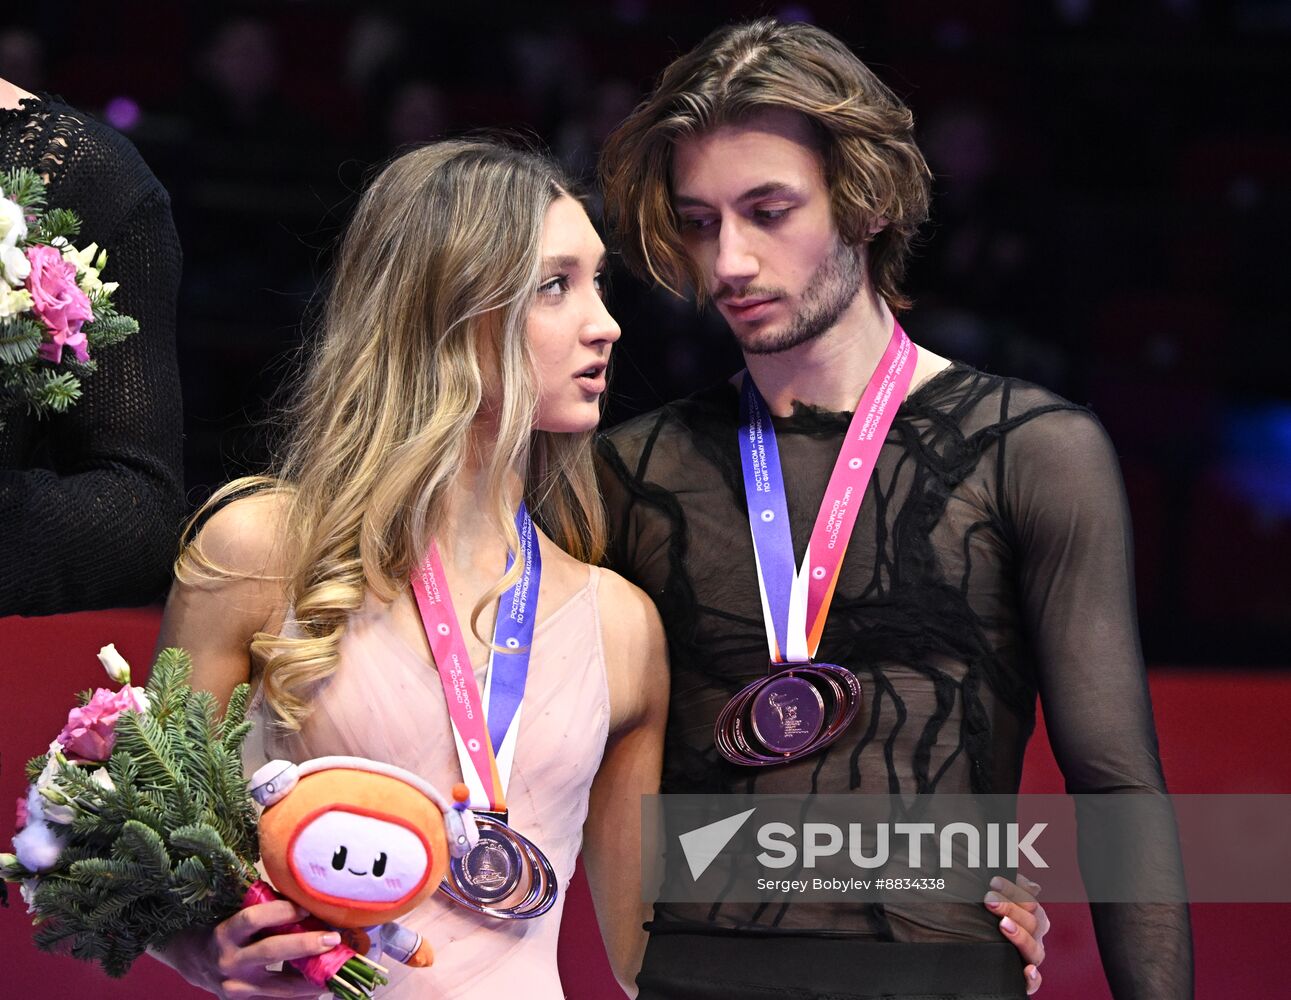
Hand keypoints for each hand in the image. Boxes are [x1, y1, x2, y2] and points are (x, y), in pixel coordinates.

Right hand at [157, 899, 339, 997]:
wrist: (194, 962)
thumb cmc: (223, 931)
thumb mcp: (235, 917)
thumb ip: (264, 913)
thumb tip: (307, 902)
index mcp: (225, 934)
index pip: (253, 919)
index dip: (281, 911)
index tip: (307, 907)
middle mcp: (229, 962)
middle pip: (271, 951)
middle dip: (305, 944)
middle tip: (332, 938)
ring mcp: (237, 988)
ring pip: (280, 987)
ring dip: (311, 978)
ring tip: (336, 969)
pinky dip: (301, 994)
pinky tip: (320, 986)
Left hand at [983, 873, 1048, 994]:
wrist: (962, 947)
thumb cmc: (980, 915)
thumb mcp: (992, 898)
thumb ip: (1010, 886)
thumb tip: (1034, 887)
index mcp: (1029, 916)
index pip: (1031, 902)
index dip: (1014, 891)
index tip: (993, 881)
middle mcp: (1032, 936)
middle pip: (1032, 922)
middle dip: (1011, 908)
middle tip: (989, 899)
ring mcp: (1028, 957)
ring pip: (1035, 949)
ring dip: (1021, 936)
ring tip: (1003, 924)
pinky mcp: (1022, 979)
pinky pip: (1034, 983)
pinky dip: (1033, 978)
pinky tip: (1027, 970)